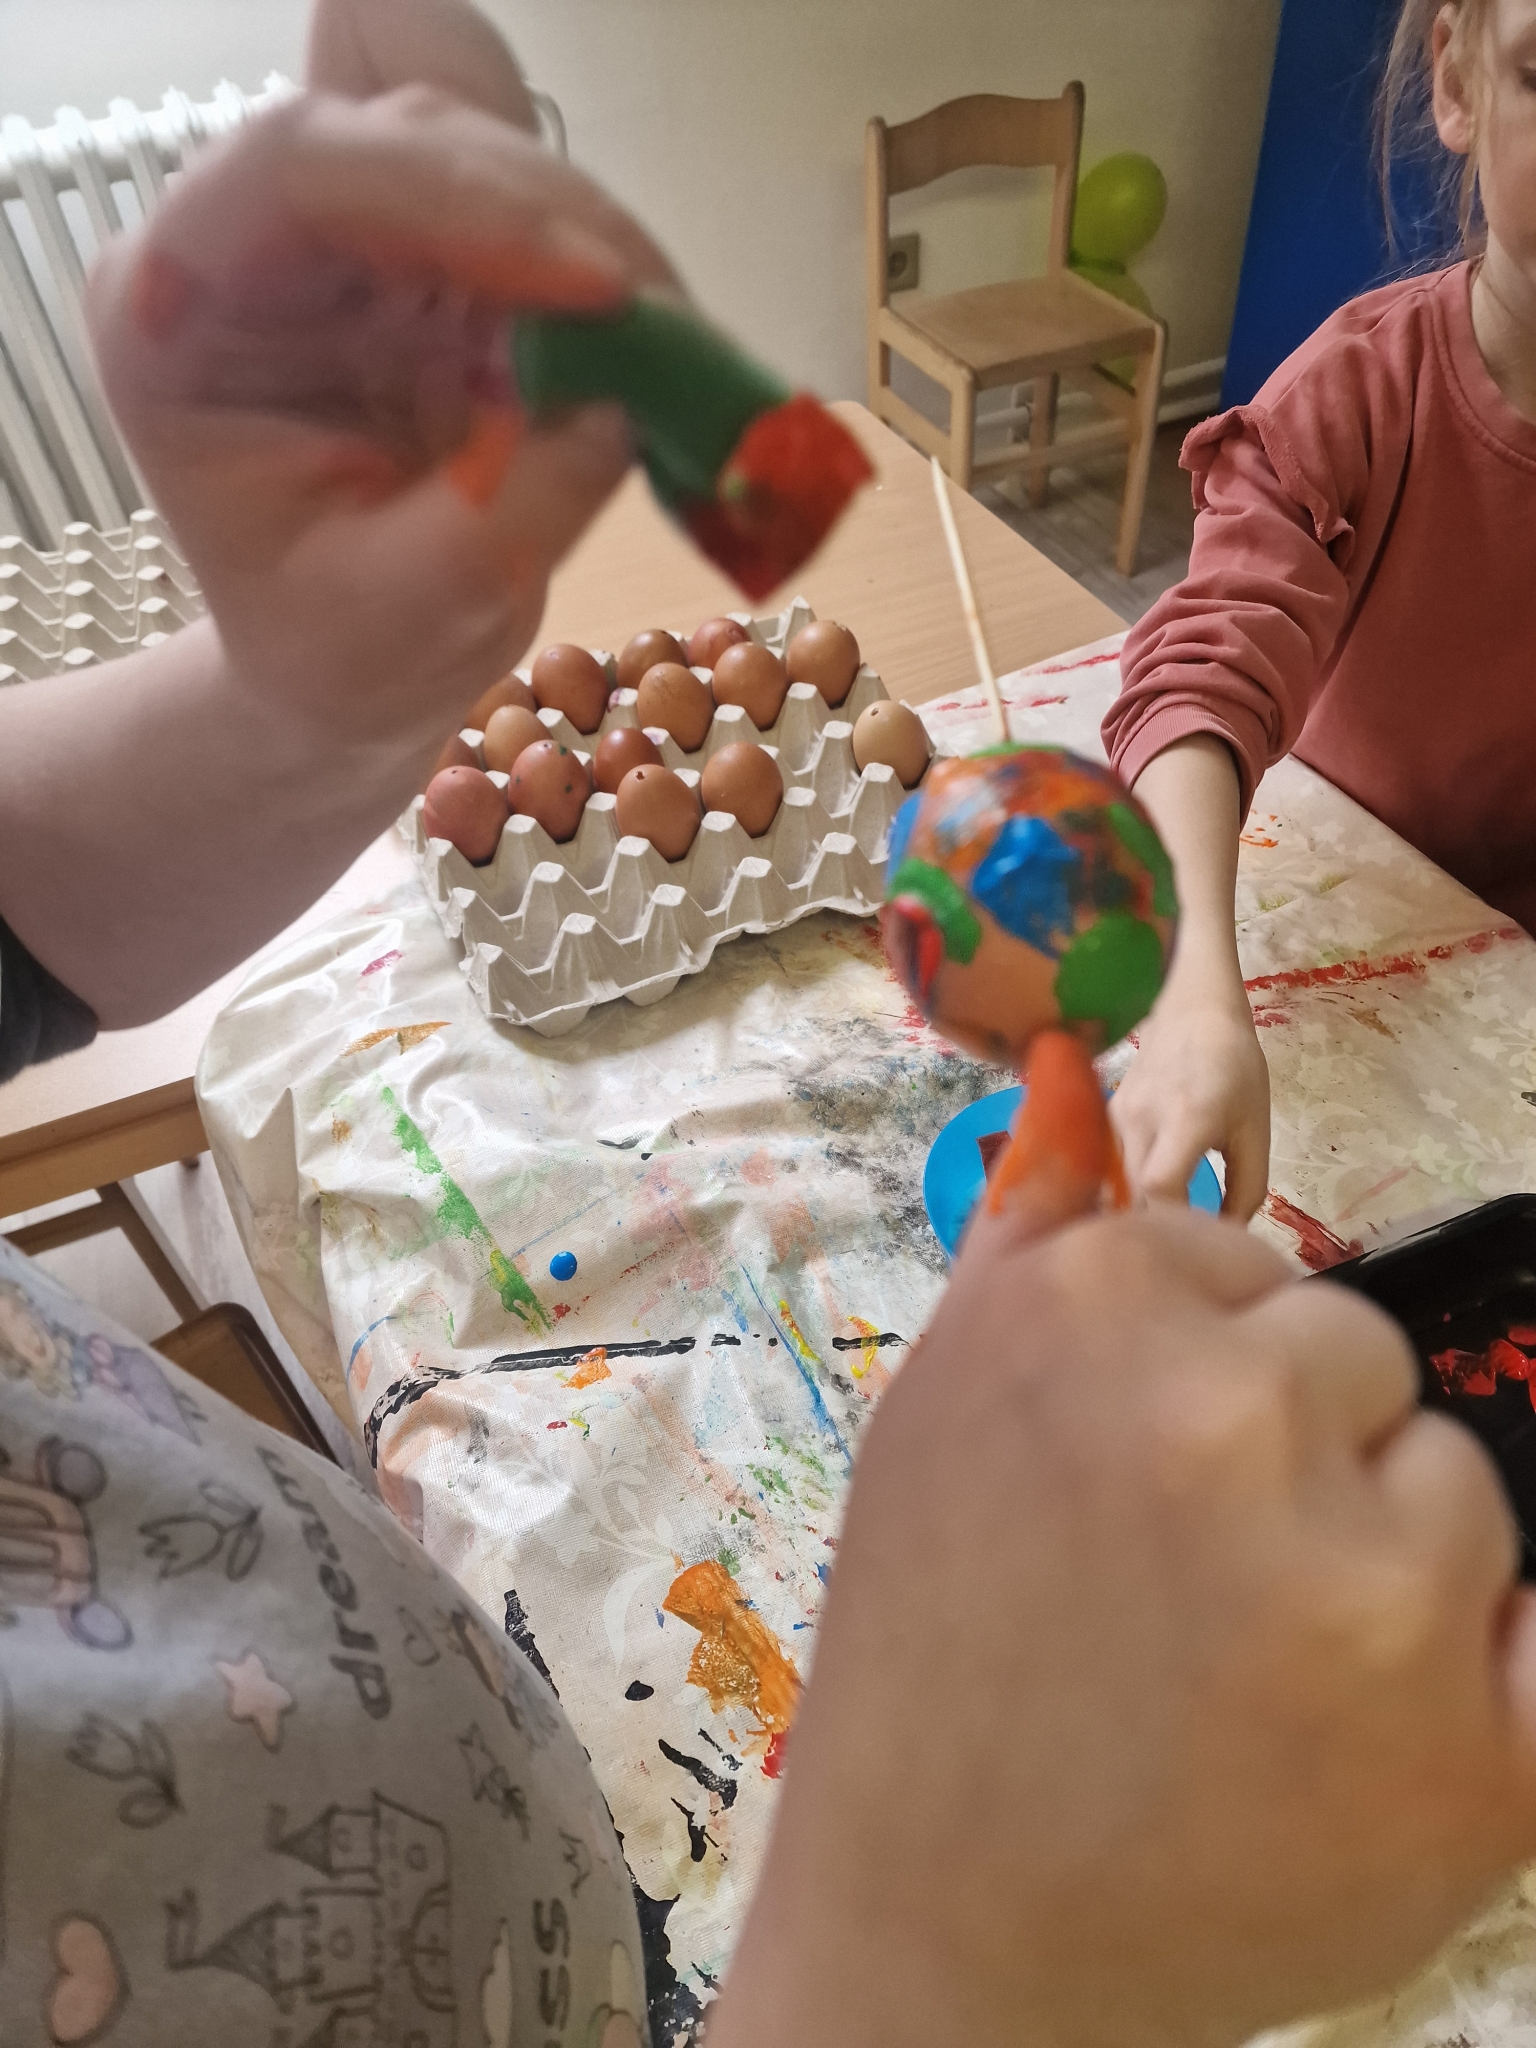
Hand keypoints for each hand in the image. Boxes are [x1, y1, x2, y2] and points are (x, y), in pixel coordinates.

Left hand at [85, 0, 675, 765]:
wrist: (347, 675)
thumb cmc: (338, 657)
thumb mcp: (411, 615)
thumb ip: (507, 512)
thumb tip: (622, 404)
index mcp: (176, 313)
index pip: (299, 168)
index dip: (454, 194)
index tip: (595, 286)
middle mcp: (249, 245)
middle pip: (402, 136)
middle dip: (546, 214)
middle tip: (658, 322)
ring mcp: (344, 242)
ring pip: (479, 150)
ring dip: (588, 235)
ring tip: (669, 344)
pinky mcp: (427, 258)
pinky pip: (526, 208)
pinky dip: (601, 264)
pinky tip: (649, 338)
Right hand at [713, 1196, 1535, 2047]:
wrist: (945, 1924)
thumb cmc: (933, 1650)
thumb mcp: (937, 1408)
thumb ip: (1030, 1234)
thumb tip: (1069, 1067)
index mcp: (1094, 1309)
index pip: (1247, 1270)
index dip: (1192, 1378)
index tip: (1132, 1479)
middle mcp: (1232, 1416)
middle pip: (1360, 1364)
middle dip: (1293, 1454)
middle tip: (1190, 1586)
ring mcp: (1367, 1588)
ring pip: (1455, 1494)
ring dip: (1381, 1569)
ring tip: (1255, 1678)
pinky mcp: (1479, 1760)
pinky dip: (1482, 1682)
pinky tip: (1356, 1733)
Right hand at [1113, 987, 1271, 1217]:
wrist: (1195, 1012)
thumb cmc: (1236, 1069)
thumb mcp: (1256, 1129)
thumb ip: (1248, 1188)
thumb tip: (1228, 1234)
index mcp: (1186, 1117)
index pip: (1160, 1185)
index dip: (1175, 1221)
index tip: (1198, 1240)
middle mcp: (1140, 1117)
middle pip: (1129, 1193)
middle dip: (1153, 1226)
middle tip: (1181, 1245)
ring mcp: (1115, 1115)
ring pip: (1112, 1183)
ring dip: (1135, 1209)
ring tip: (1161, 1228)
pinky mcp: (1104, 1115)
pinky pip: (1106, 1165)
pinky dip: (1122, 1188)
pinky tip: (1141, 1199)